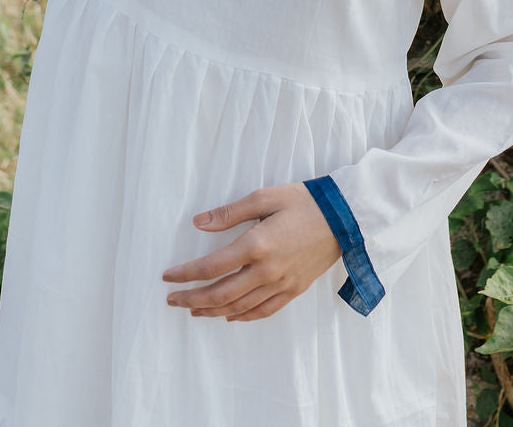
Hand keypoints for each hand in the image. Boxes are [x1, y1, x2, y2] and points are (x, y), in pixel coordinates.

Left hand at [162, 182, 341, 321]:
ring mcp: (281, 284)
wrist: (345, 218)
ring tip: (193, 309)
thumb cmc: (303, 201)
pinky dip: (242, 316)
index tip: (168, 277)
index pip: (211, 267)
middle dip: (192, 299)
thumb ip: (229, 213)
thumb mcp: (264, 197)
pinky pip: (263, 311)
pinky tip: (229, 315)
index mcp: (256, 245)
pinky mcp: (294, 290)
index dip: (186, 274)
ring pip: (239, 307)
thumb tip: (198, 223)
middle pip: (221, 293)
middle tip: (172, 300)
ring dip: (212, 311)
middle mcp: (267, 271)